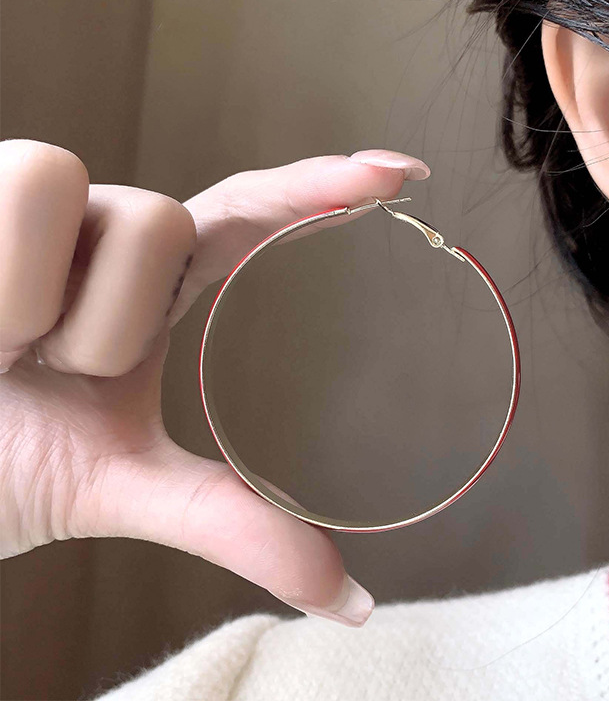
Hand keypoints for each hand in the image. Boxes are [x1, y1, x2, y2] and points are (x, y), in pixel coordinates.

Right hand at [0, 139, 429, 626]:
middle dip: (108, 320)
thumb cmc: (6, 464)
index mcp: (152, 285)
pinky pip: (22, 194)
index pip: (251, 212)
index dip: (323, 187)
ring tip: (0, 350)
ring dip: (50, 308)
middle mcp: (102, 229)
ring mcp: (37, 207)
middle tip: (43, 371)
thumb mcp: (126, 488)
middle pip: (165, 220)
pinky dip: (0, 286)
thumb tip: (351, 600)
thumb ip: (236, 527)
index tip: (404, 173)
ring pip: (100, 204)